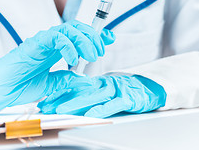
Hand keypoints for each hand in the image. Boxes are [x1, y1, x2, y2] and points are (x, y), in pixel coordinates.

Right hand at [0, 20, 114, 112]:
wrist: (1, 90)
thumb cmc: (21, 85)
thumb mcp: (52, 85)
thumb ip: (68, 79)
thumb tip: (85, 79)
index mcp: (57, 49)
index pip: (79, 35)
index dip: (97, 34)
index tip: (110, 38)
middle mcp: (52, 42)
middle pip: (78, 28)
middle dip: (93, 37)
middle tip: (100, 51)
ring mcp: (43, 41)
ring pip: (69, 29)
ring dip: (85, 40)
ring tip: (92, 55)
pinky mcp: (35, 43)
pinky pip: (55, 37)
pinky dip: (68, 45)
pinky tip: (73, 58)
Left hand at [38, 75, 166, 117]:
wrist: (153, 87)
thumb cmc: (129, 90)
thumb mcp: (109, 90)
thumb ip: (94, 94)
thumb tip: (74, 102)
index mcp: (100, 82)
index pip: (78, 87)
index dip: (61, 94)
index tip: (46, 100)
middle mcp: (106, 85)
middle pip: (81, 92)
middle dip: (63, 99)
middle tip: (46, 105)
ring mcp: (117, 91)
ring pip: (94, 97)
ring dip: (77, 103)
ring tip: (61, 110)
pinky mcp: (128, 99)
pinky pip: (113, 105)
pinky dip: (102, 110)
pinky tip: (91, 115)